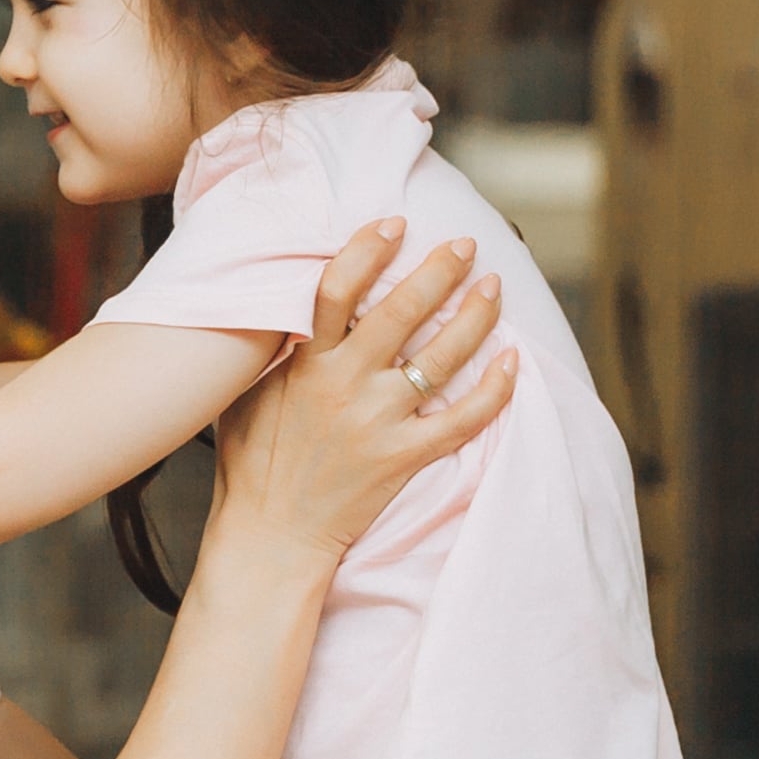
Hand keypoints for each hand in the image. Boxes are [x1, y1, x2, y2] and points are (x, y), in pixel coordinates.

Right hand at [204, 222, 513, 566]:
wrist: (270, 536)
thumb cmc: (252, 463)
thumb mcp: (246, 393)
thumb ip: (273, 347)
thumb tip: (289, 298)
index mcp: (305, 365)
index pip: (337, 290)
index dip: (367, 250)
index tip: (394, 222)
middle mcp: (345, 388)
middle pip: (401, 314)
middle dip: (438, 271)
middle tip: (464, 244)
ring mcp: (379, 423)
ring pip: (440, 360)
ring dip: (474, 318)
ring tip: (493, 287)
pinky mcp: (403, 458)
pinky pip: (462, 421)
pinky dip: (493, 391)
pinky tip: (511, 362)